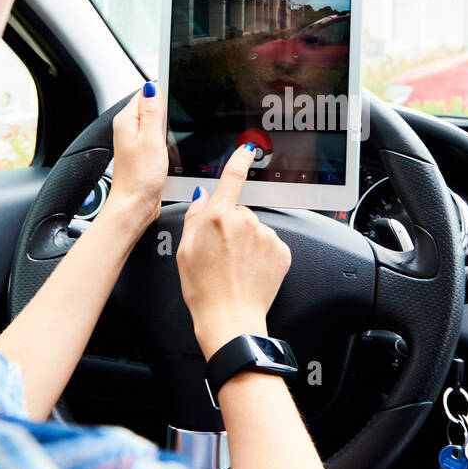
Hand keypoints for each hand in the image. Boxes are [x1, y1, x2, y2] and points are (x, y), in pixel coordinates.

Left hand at [108, 83, 166, 230]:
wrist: (135, 205)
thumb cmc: (138, 178)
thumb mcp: (150, 139)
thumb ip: (152, 111)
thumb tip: (152, 86)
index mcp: (127, 120)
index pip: (147, 92)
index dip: (165, 93)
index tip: (177, 100)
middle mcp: (129, 128)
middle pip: (154, 107)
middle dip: (169, 112)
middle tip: (173, 128)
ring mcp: (137, 140)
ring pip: (159, 123)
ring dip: (170, 129)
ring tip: (170, 142)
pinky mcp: (146, 152)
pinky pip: (160, 138)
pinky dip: (168, 141)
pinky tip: (171, 150)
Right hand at [177, 143, 290, 358]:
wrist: (229, 319)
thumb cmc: (203, 290)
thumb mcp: (185, 251)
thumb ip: (195, 217)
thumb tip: (202, 197)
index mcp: (218, 218)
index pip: (232, 179)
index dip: (240, 161)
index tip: (248, 149)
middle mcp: (245, 222)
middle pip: (240, 213)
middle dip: (233, 226)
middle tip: (221, 253)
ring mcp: (266, 236)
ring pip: (256, 230)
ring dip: (248, 242)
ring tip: (236, 267)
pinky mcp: (282, 252)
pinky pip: (271, 245)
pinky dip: (263, 255)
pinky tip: (250, 271)